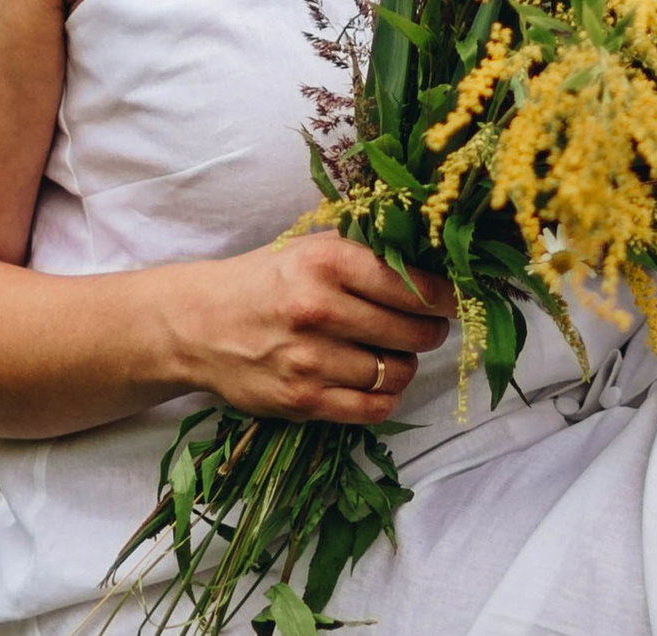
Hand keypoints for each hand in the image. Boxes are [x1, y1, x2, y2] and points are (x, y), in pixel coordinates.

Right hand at [180, 232, 454, 425]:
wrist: (200, 324)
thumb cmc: (266, 280)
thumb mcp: (311, 248)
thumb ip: (366, 254)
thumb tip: (434, 265)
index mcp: (325, 262)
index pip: (411, 284)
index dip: (445, 295)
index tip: (456, 298)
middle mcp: (318, 309)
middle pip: (412, 330)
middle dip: (431, 329)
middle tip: (430, 325)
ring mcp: (309, 360)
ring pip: (396, 372)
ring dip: (407, 364)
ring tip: (398, 351)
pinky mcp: (302, 400)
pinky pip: (372, 408)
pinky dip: (387, 396)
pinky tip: (379, 380)